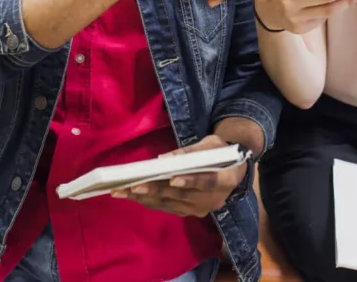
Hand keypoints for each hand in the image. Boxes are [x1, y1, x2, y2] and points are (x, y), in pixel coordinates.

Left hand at [110, 135, 246, 217]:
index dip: (190, 181)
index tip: (172, 179)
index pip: (207, 181)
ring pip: (170, 204)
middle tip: (133, 186)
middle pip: (182, 195)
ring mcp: (201, 209)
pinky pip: (167, 208)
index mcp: (226, 180)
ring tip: (123, 191)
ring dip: (146, 198)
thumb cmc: (222, 152)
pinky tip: (132, 195)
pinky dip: (149, 201)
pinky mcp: (190, 213)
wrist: (233, 171)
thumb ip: (193, 151)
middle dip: (155, 190)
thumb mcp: (213, 144)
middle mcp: (213, 200)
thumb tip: (165, 158)